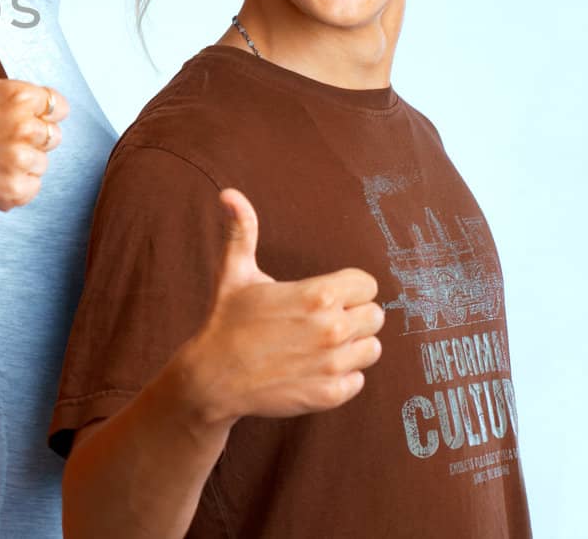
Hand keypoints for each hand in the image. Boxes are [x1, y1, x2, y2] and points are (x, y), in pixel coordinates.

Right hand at [0, 0, 68, 211]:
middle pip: (53, 135)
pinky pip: (33, 187)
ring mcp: (20, 163)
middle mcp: (25, 128)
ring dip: (21, 161)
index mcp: (20, 95)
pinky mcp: (16, 193)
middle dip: (28, 136)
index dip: (33, 109)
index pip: (57, 105)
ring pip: (43, 162)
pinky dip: (14, 185)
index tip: (2, 113)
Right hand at [173, 188, 384, 427]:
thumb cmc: (227, 320)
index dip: (348, 288)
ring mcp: (333, 364)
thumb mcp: (235, 273)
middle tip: (321, 320)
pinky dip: (342, 376)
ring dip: (352, 346)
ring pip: (372, 348)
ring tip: (320, 344)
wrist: (213, 377)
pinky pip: (359, 379)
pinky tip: (314, 367)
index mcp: (317, 295)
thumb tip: (229, 193)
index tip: (326, 295)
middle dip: (352, 315)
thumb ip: (242, 231)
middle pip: (375, 315)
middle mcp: (332, 329)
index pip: (368, 284)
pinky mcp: (331, 394)